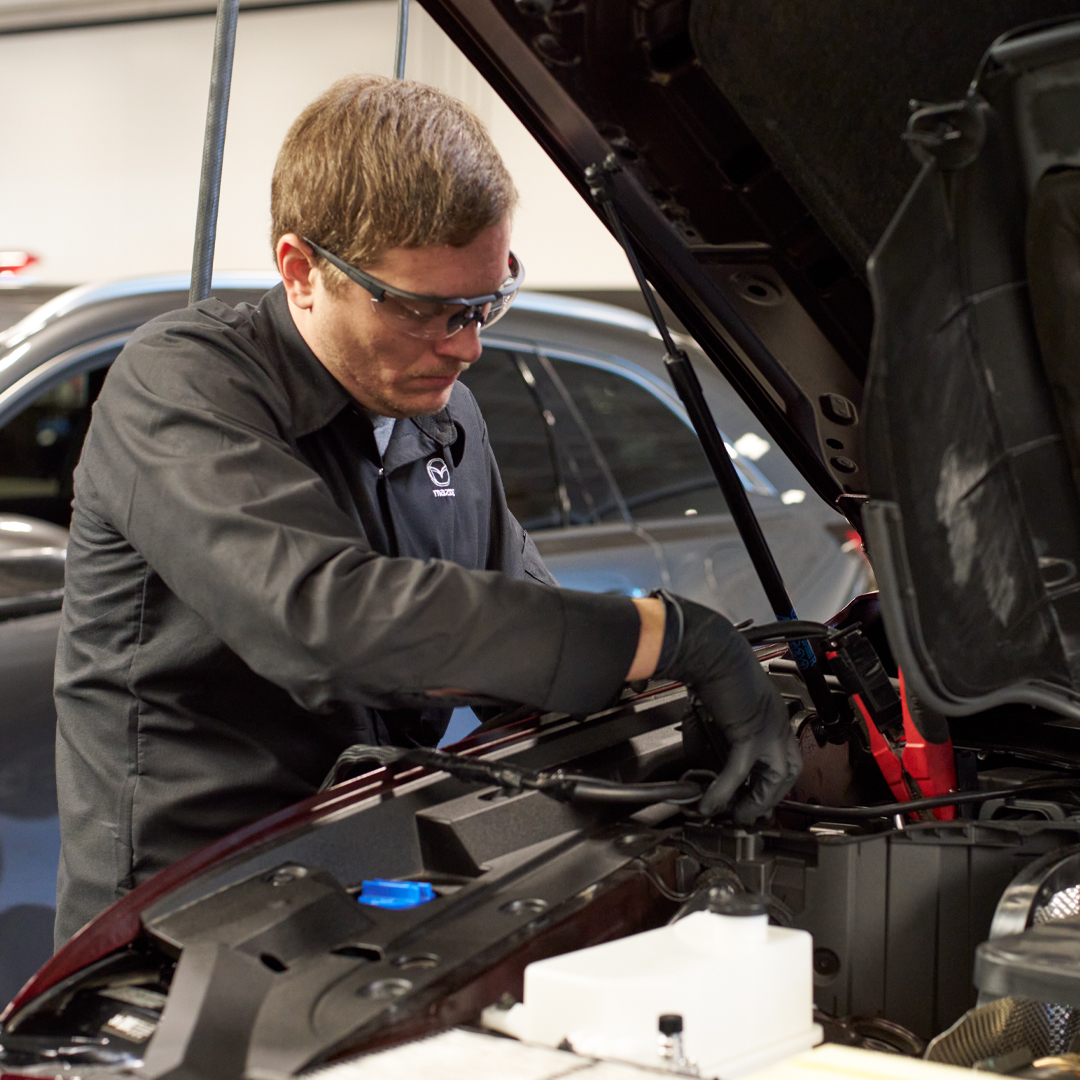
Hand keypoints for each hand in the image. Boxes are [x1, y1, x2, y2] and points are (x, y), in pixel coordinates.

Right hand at [656, 593, 801, 822]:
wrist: (711, 648)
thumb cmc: (714, 662)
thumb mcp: (724, 698)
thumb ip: (721, 722)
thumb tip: (704, 742)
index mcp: (773, 712)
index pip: (785, 754)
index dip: (773, 779)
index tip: (753, 793)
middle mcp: (777, 722)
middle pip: (791, 770)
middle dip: (772, 796)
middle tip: (748, 811)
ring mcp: (768, 728)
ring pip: (777, 779)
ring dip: (757, 801)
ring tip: (735, 814)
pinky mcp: (749, 734)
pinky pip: (739, 773)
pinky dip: (723, 791)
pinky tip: (709, 803)